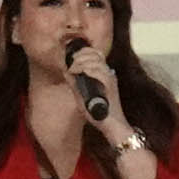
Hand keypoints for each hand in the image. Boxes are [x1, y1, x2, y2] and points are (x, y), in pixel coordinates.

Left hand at [67, 42, 145, 161]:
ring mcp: (111, 80)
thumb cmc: (98, 114)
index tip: (71, 56)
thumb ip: (74, 84)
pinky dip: (92, 71)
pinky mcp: (112, 88)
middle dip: (81, 55)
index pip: (95, 54)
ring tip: (74, 69)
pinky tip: (83, 72)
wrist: (112, 127)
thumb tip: (65, 71)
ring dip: (83, 63)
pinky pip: (102, 74)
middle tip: (71, 63)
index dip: (83, 51)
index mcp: (102, 74)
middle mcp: (108, 74)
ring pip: (98, 62)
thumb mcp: (81, 97)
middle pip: (96, 54)